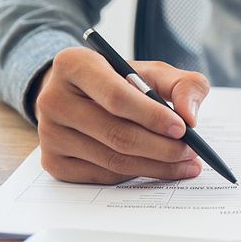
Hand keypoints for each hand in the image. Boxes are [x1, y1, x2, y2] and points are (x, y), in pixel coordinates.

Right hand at [35, 47, 209, 183]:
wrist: (81, 96)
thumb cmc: (122, 81)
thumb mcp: (153, 72)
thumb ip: (182, 85)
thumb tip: (190, 116)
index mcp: (74, 64)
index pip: (116, 96)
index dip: (152, 116)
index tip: (183, 128)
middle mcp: (52, 99)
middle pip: (116, 134)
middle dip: (162, 147)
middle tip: (192, 152)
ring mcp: (49, 134)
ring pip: (112, 160)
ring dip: (156, 166)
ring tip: (185, 163)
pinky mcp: (53, 162)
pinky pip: (103, 176)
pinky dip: (136, 175)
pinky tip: (157, 168)